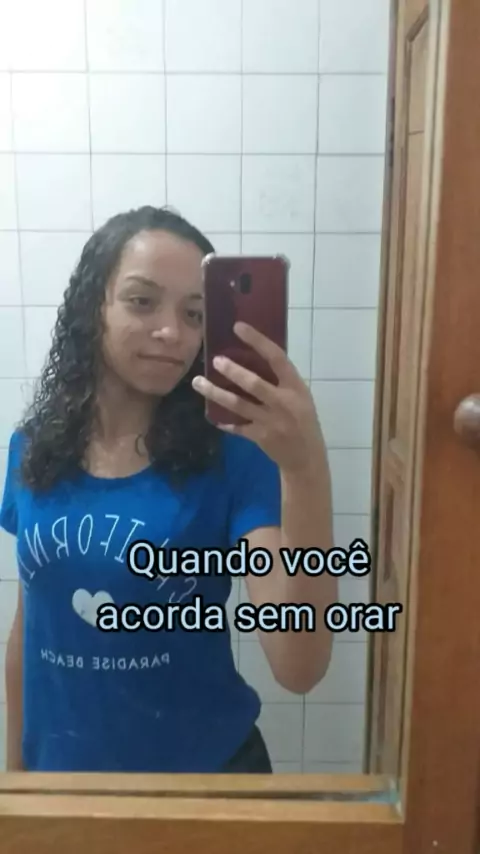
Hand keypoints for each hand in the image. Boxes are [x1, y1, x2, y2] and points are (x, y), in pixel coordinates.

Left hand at [192, 322, 323, 472]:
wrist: (307, 457)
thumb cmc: (303, 420)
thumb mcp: (301, 397)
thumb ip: (281, 381)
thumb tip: (255, 356)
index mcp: (295, 387)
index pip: (277, 358)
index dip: (258, 341)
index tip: (239, 327)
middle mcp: (283, 403)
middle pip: (255, 384)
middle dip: (233, 372)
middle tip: (215, 360)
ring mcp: (270, 422)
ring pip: (238, 405)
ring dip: (216, 393)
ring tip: (198, 382)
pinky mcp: (259, 437)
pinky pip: (237, 427)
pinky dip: (224, 421)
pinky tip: (212, 415)